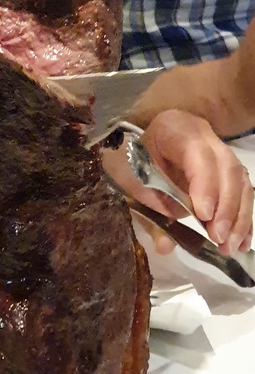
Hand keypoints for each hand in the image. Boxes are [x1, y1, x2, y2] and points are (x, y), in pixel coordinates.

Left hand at [138, 110, 252, 255]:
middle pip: (227, 168)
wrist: (134, 147)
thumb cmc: (130, 159)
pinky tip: (240, 241)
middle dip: (226, 207)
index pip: (198, 153)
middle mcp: (203, 135)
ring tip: (229, 246)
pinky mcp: (226, 167)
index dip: (206, 185)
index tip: (204, 216)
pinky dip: (241, 217)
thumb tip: (165, 245)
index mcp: (174, 128)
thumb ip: (149, 210)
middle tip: (218, 238)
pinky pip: (242, 190)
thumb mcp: (131, 180)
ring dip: (238, 216)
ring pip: (240, 180)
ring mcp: (218, 149)